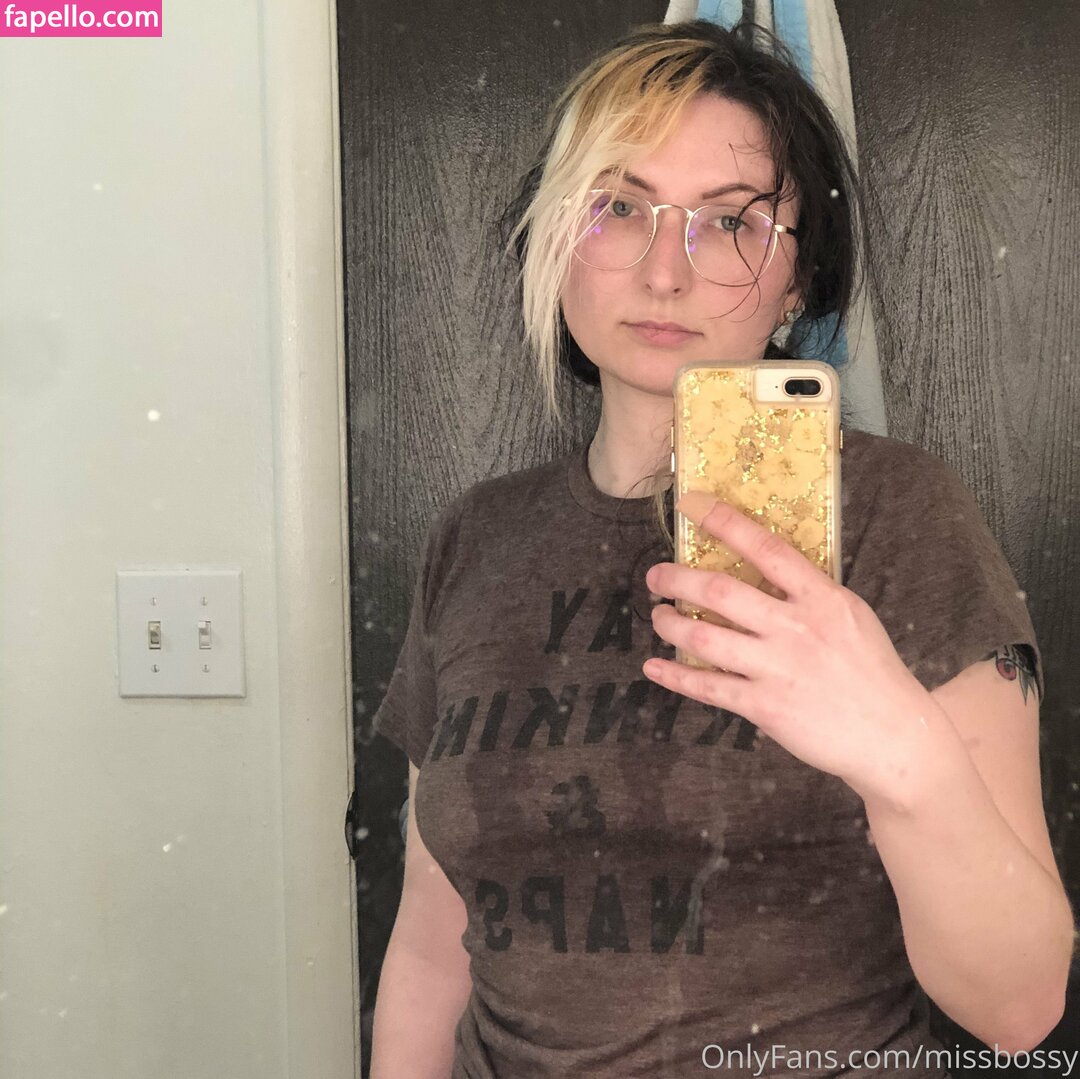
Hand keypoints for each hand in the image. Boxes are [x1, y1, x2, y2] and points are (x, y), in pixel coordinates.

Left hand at [642, 489, 940, 809]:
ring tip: (659, 616)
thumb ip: (809, 592)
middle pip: (722, 591)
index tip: (692, 505)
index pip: (766, 548)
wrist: (893, 737)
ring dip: (672, 624)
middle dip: (678, 579)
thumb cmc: (871, 671)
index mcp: (822, 598)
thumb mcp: (851, 615)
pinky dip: (676, 676)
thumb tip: (763, 567)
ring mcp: (779, 668)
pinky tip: (655, 666)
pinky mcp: (765, 707)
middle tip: (656, 576)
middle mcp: (797, 628)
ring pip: (706, 638)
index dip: (724, 522)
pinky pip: (709, 687)